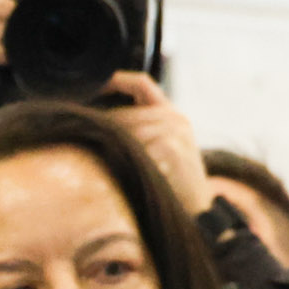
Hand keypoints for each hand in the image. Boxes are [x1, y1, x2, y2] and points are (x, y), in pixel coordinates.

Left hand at [98, 72, 212, 213]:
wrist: (199, 209)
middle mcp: (175, 117)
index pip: (142, 83)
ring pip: (128, 130)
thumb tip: (99, 121)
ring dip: (116, 146)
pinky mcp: (172, 147)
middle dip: (107, 128)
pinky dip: (128, 159)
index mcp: (171, 113)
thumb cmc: (173, 181)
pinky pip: (137, 147)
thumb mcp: (160, 148)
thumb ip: (141, 130)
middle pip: (127, 113)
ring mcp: (175, 130)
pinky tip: (128, 172)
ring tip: (110, 160)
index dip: (117, 80)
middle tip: (89, 138)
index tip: (96, 84)